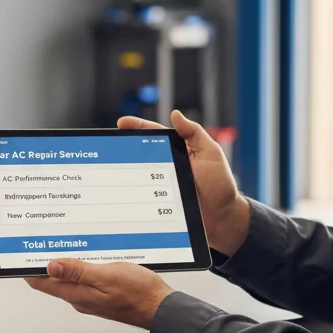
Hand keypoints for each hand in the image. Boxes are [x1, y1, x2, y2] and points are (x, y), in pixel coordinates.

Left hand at [25, 258, 174, 328]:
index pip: (42, 283)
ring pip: (69, 279)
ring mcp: (91, 297)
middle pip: (53, 280)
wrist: (162, 308)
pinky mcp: (101, 294)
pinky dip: (79, 267)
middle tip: (40, 241)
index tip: (22, 252)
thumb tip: (51, 266)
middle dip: (44, 262)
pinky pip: (83, 279)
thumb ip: (78, 271)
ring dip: (63, 263)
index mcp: (77, 295)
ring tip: (59, 244)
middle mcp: (80, 298)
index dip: (29, 268)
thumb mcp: (107, 276)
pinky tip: (86, 256)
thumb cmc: (139, 294)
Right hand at [118, 110, 251, 254]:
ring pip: (138, 174)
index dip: (137, 127)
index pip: (154, 134)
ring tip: (111, 164)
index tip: (121, 123)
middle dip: (124, 145)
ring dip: (125, 170)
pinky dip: (131, 192)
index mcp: (179, 150)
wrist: (223, 219)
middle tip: (109, 143)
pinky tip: (120, 190)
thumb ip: (194, 134)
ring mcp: (161, 185)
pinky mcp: (158, 204)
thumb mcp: (211, 154)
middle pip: (142, 152)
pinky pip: (142, 195)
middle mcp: (167, 165)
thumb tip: (175, 114)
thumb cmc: (220, 185)